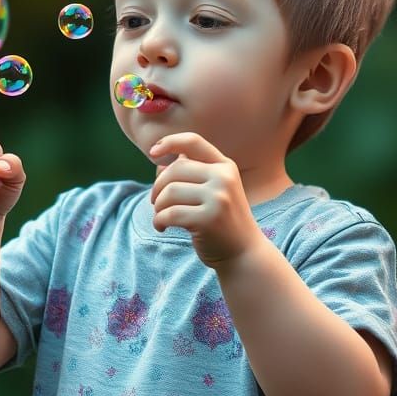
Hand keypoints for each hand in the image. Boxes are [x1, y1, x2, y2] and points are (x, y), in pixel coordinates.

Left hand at [148, 132, 260, 268]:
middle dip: (158, 187)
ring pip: (169, 192)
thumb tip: (160, 164)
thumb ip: (189, 176)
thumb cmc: (222, 221)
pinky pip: (170, 214)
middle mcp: (224, 178)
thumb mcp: (212, 192)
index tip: (153, 152)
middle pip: (175, 170)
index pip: (193, 142)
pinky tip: (161, 227)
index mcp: (225, 166)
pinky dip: (159, 220)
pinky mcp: (209, 219)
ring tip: (161, 216)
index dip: (170, 142)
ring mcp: (219, 198)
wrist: (244, 253)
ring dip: (158, 206)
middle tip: (156, 203)